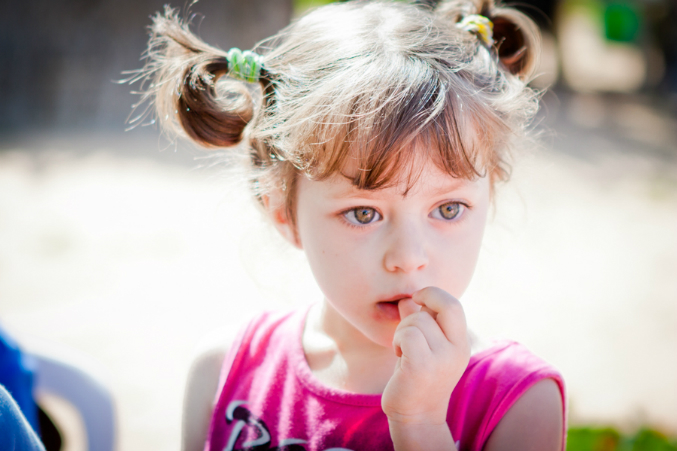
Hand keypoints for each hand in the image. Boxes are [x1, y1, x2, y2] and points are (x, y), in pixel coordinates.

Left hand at [381, 287, 469, 425]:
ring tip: (402, 348)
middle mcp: (457, 350)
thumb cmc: (416, 376)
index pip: (454, 305)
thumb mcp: (424, 346)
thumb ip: (419, 321)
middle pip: (445, 305)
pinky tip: (398, 354)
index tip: (418, 299)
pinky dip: (397, 340)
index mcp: (461, 343)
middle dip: (423, 300)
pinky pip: (407, 335)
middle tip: (409, 317)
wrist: (415, 416)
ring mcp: (442, 359)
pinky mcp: (422, 367)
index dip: (433, 294)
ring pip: (418, 320)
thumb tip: (406, 299)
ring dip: (402, 330)